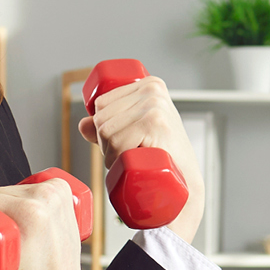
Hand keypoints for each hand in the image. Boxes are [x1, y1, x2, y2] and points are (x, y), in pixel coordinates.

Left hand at [80, 75, 207, 245]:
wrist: (187, 185)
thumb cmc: (163, 160)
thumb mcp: (135, 134)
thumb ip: (109, 126)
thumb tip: (82, 124)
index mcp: (149, 85)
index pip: (101, 103)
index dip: (104, 128)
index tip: (128, 141)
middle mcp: (152, 90)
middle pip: (101, 118)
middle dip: (107, 143)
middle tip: (131, 154)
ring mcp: (155, 105)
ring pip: (105, 131)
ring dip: (112, 154)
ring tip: (135, 158)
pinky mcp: (155, 123)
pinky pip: (116, 141)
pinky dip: (117, 158)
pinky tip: (135, 161)